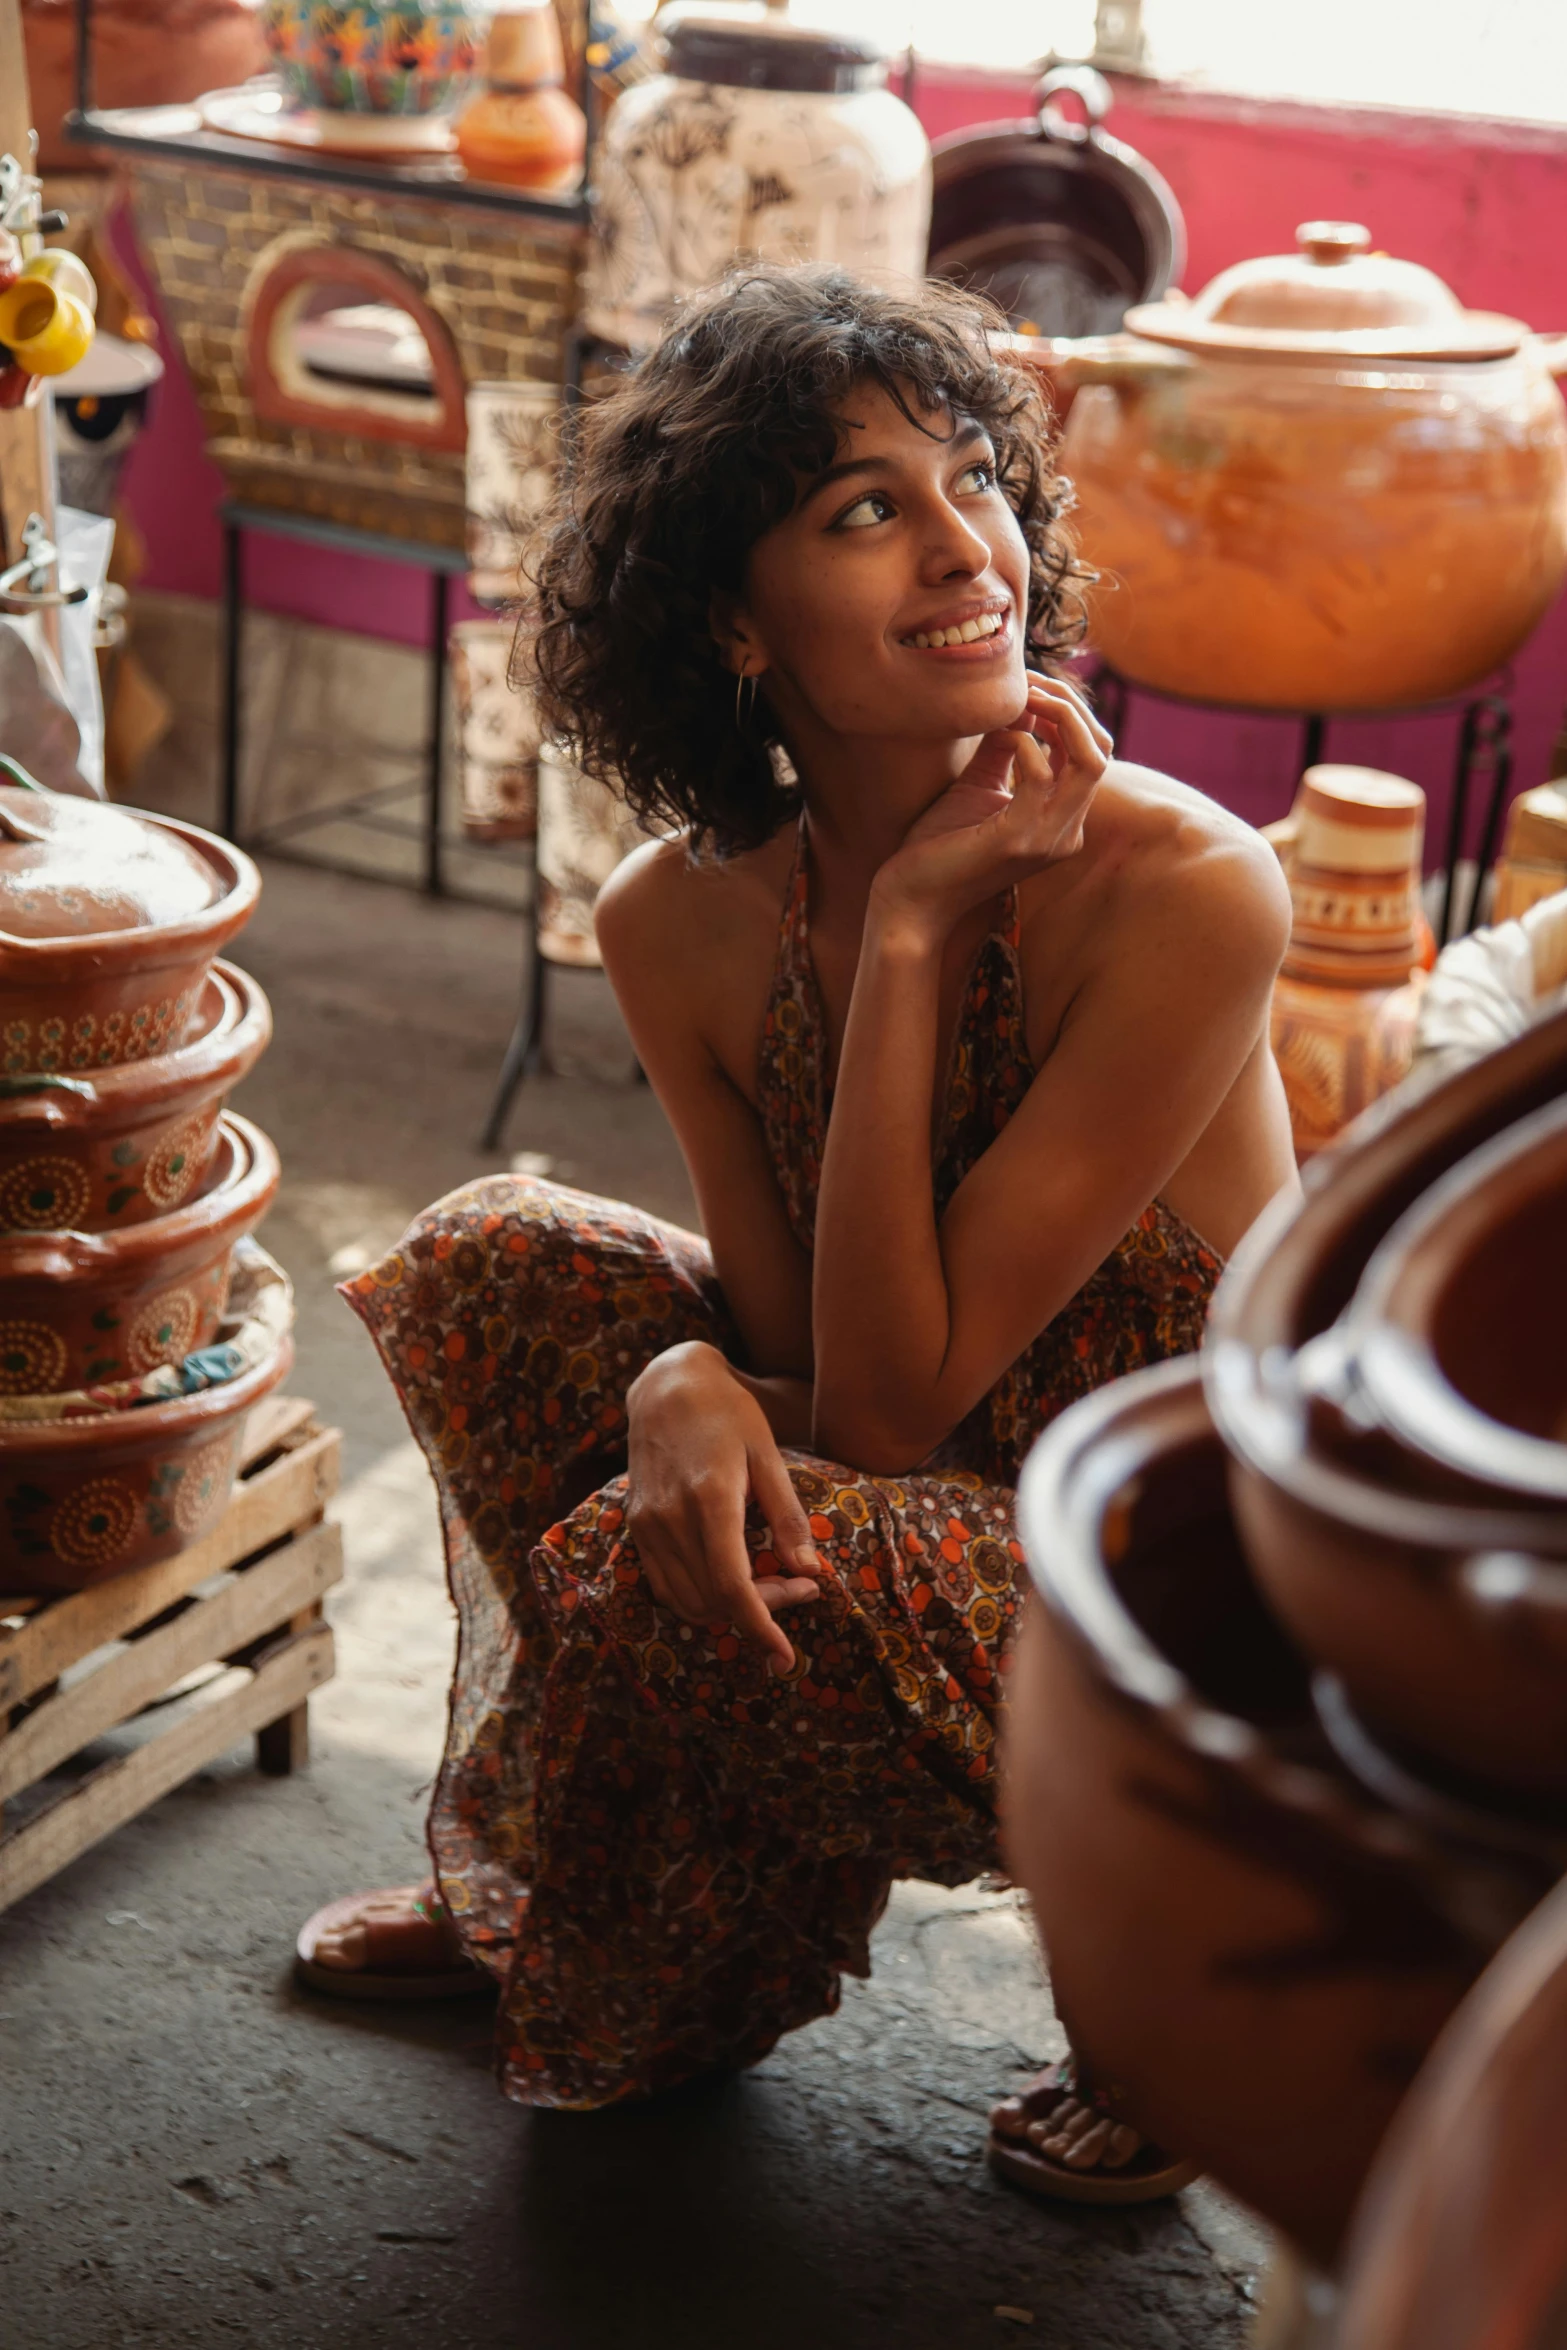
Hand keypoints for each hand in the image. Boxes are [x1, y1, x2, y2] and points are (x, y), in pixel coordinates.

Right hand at [625, 1341, 822, 1672]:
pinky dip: (700, 1598)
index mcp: (709, 1498)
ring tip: (770, 1582)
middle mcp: (670, 1518)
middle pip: (713, 1601)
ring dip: (729, 1610)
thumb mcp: (768, 1454)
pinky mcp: (637, 1527)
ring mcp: (647, 1525)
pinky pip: (666, 1585)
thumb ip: (786, 1516)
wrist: (666, 1383)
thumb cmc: (727, 1413)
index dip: (760, 1628)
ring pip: (685, 1603)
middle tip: (801, 1586)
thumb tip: (809, 1572)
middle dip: (760, 1612)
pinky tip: (731, 1577)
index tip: (785, 1658)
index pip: (731, 1587)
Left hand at [872, 672, 1111, 940]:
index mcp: (1062, 820)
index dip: (1068, 710)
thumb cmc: (941, 844)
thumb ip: (1003, 747)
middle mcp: (1066, 832)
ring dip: (1057, 715)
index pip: (1093, 752)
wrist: (912, 897)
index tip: (1030, 684)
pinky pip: (1042, 776)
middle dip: (1070, 704)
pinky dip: (1025, 743)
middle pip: (1100, 749)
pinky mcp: (1019, 841)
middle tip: (1030, 682)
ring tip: (1022, 697)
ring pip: (1089, 760)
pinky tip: (1002, 736)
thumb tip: (1020, 703)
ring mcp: (1048, 839)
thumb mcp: (979, 784)